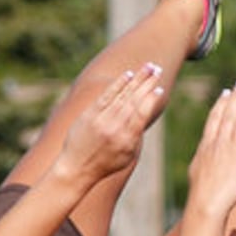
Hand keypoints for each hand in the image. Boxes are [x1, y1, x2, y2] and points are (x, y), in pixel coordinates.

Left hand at [56, 63, 165, 190]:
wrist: (76, 169)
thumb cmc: (105, 165)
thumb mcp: (126, 156)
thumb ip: (136, 135)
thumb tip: (145, 113)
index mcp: (126, 140)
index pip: (141, 114)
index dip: (151, 100)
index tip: (159, 89)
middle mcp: (114, 128)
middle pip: (134, 100)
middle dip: (147, 83)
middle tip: (157, 69)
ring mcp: (101, 120)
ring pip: (123, 95)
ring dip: (137, 79)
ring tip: (148, 66)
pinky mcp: (89, 114)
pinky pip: (107, 95)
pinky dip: (118, 84)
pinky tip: (128, 75)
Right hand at [186, 81, 235, 216]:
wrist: (208, 202)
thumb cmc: (200, 190)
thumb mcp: (197, 166)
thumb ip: (203, 153)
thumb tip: (204, 149)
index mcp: (207, 143)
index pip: (215, 117)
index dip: (222, 103)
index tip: (226, 92)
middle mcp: (220, 142)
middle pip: (230, 113)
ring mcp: (234, 148)